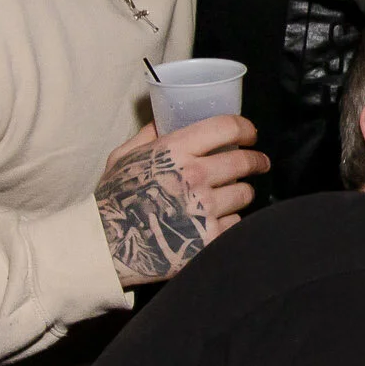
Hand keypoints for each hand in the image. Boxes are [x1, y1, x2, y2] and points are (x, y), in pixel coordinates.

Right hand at [97, 114, 269, 285]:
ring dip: (242, 192)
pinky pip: (237, 222)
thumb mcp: (122, 158)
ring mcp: (204, 209)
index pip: (226, 127)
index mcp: (174, 150)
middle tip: (260, 163)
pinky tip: (219, 220)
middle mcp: (194, 176)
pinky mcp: (210, 238)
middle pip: (244, 161)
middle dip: (257, 160)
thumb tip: (167, 118)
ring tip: (234, 194)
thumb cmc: (113, 199)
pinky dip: (232, 220)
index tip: (251, 134)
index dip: (246, 128)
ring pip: (245, 193)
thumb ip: (148, 136)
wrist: (104, 247)